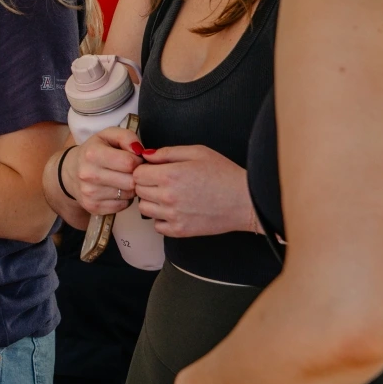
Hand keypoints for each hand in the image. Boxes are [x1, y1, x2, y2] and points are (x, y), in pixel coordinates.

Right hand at [67, 127, 142, 215]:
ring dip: (130, 188)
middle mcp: (88, 175)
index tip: (133, 159)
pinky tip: (115, 190)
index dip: (137, 160)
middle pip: (131, 181)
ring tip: (122, 179)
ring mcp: (90, 193)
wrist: (69, 172)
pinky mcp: (93, 207)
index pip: (129, 162)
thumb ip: (126, 137)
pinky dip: (123, 199)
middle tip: (129, 171)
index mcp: (92, 154)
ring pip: (129, 194)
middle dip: (135, 176)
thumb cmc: (93, 152)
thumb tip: (140, 151)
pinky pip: (123, 206)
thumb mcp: (107, 136)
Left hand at [133, 145, 258, 237]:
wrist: (246, 201)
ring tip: (170, 196)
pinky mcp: (180, 230)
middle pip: (139, 190)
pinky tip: (175, 210)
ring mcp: (173, 215)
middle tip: (164, 183)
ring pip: (144, 208)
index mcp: (170, 175)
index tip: (155, 171)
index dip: (144, 170)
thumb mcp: (198, 152)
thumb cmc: (225, 174)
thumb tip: (146, 155)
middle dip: (147, 184)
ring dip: (152, 202)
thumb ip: (168, 152)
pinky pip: (157, 225)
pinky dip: (162, 219)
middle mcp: (167, 196)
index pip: (137, 174)